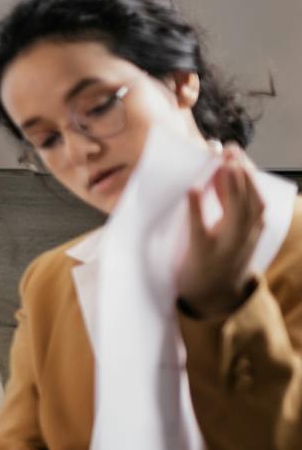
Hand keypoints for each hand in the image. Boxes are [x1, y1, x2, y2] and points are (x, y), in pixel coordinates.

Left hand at [177, 146, 264, 318]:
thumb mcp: (232, 233)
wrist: (212, 298)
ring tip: (222, 165)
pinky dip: (197, 209)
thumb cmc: (218, 258)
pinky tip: (193, 189)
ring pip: (237, 214)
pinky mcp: (201, 254)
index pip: (257, 198)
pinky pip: (200, 229)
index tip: (236, 153)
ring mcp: (225, 246)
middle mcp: (244, 238)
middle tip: (230, 150)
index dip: (249, 174)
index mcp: (252, 231)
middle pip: (251, 203)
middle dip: (242, 174)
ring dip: (230, 187)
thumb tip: (220, 173)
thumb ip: (229, 207)